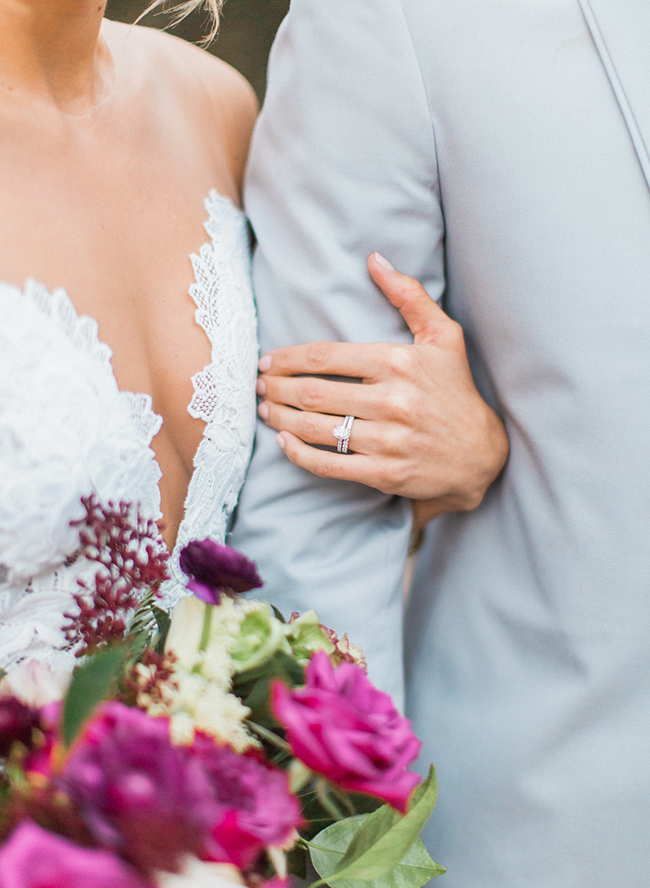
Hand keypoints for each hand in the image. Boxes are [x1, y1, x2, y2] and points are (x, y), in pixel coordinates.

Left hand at [256, 253, 508, 521]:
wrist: (481, 453)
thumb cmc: (456, 390)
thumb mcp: (444, 336)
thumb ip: (409, 296)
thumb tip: (374, 259)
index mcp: (399, 362)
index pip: (325, 357)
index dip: (287, 359)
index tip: (267, 361)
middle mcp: (392, 401)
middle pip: (313, 394)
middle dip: (276, 389)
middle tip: (259, 387)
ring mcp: (388, 441)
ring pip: (315, 429)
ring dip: (280, 420)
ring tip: (265, 411)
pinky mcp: (386, 473)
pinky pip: (329, 464)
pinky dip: (299, 455)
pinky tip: (284, 443)